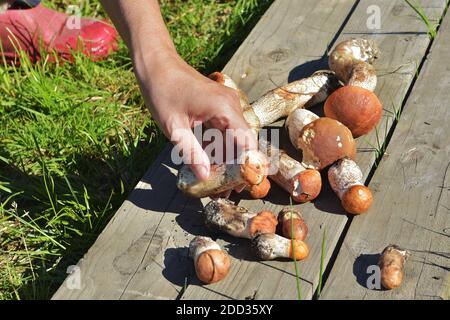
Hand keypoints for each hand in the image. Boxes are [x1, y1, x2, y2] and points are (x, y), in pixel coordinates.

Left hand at [134, 52, 256, 180]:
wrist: (157, 65)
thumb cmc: (162, 92)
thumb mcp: (174, 127)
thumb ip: (191, 153)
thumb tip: (204, 176)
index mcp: (224, 109)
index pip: (247, 143)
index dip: (247, 166)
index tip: (239, 186)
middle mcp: (232, 105)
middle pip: (244, 142)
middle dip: (237, 166)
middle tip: (227, 189)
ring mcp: (227, 104)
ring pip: (236, 138)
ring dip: (228, 158)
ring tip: (217, 180)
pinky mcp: (220, 106)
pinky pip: (226, 130)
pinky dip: (220, 146)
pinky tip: (209, 161)